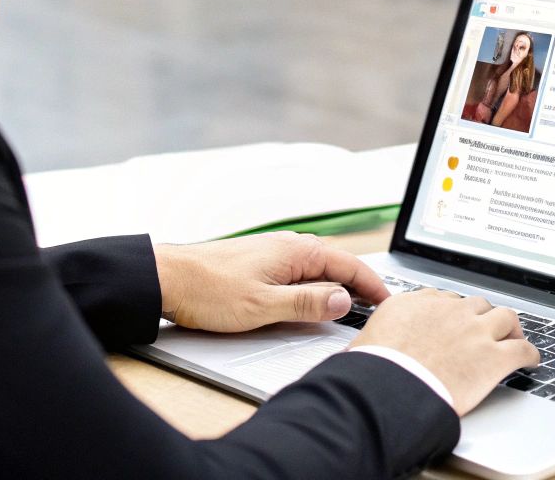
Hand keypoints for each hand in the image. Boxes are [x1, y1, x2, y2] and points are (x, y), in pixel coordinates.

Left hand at [154, 232, 390, 331]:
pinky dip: (314, 285)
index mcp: (296, 252)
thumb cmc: (208, 290)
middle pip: (336, 265)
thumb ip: (307, 303)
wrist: (167, 279)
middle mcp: (288, 246)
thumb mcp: (264, 306)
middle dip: (359, 285)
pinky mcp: (260, 263)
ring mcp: (274, 253)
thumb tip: (344, 300)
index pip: (349, 265)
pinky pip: (299, 272)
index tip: (388, 302)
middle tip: (376, 308)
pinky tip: (311, 300)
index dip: (372, 285)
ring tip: (350, 307)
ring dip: (336, 286)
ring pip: (317, 268)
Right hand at [351, 290, 539, 414]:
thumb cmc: (373, 371)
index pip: (442, 298)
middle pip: (476, 304)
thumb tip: (365, 350)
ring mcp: (474, 332)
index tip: (454, 319)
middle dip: (481, 316)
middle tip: (484, 328)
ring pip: (505, 317)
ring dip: (510, 328)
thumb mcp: (366, 342)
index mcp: (415, 304)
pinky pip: (522, 349)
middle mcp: (448, 311)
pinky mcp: (493, 358)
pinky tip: (531, 360)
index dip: (452, 311)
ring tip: (514, 337)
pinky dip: (530, 354)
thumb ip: (378, 337)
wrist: (390, 389)